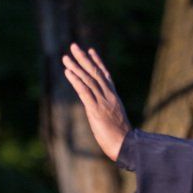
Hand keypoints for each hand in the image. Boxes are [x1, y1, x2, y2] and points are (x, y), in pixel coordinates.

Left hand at [60, 42, 131, 160]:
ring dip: (76, 67)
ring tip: (65, 57)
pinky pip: (85, 92)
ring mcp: (103, 102)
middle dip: (83, 59)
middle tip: (73, 46)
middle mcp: (109, 96)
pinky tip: (68, 72)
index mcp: (114, 98)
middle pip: (95, 73)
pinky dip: (76, 80)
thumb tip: (102, 114)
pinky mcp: (96, 110)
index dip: (97, 62)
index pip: (105, 76)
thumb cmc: (122, 139)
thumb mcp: (116, 121)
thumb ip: (109, 113)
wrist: (126, 145)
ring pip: (88, 80)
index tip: (90, 50)